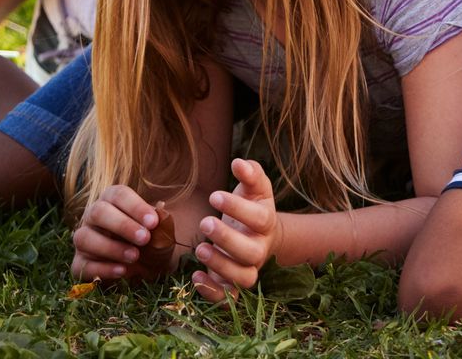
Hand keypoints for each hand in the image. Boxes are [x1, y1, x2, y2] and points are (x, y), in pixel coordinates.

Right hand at [71, 185, 172, 282]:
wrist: (148, 267)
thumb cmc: (152, 241)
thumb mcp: (161, 230)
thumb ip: (162, 220)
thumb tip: (160, 208)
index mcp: (113, 200)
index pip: (119, 194)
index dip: (135, 207)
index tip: (153, 222)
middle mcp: (93, 216)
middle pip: (98, 212)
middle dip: (122, 225)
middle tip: (144, 238)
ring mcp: (84, 239)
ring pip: (85, 238)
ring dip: (111, 247)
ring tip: (134, 256)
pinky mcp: (80, 263)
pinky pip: (83, 265)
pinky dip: (103, 269)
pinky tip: (122, 271)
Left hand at [191, 158, 281, 300]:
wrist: (259, 237)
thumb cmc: (252, 207)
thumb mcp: (254, 188)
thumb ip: (250, 173)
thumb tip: (239, 163)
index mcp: (267, 223)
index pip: (259, 219)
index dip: (238, 208)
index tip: (214, 195)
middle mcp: (260, 249)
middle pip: (250, 252)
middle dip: (227, 238)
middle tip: (205, 222)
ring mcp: (249, 269)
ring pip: (242, 277)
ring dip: (220, 265)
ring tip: (199, 249)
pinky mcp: (234, 286)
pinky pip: (228, 298)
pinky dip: (211, 291)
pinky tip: (195, 276)